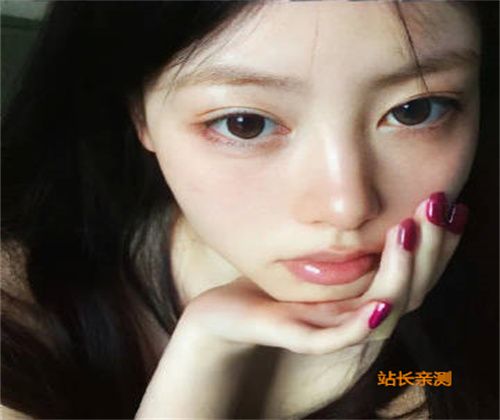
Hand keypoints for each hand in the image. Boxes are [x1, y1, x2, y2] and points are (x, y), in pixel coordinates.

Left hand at [181, 191, 467, 353]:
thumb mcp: (312, 260)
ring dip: (402, 274)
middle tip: (441, 205)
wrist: (225, 318)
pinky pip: (337, 339)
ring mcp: (331, 330)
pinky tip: (380, 301)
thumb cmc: (270, 284)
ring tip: (409, 233)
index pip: (412, 273)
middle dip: (430, 248)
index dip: (437, 243)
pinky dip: (362, 323)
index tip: (451, 206)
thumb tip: (366, 206)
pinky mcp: (300, 338)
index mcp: (360, 297)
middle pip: (409, 289)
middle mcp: (355, 315)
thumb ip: (343, 245)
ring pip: (381, 311)